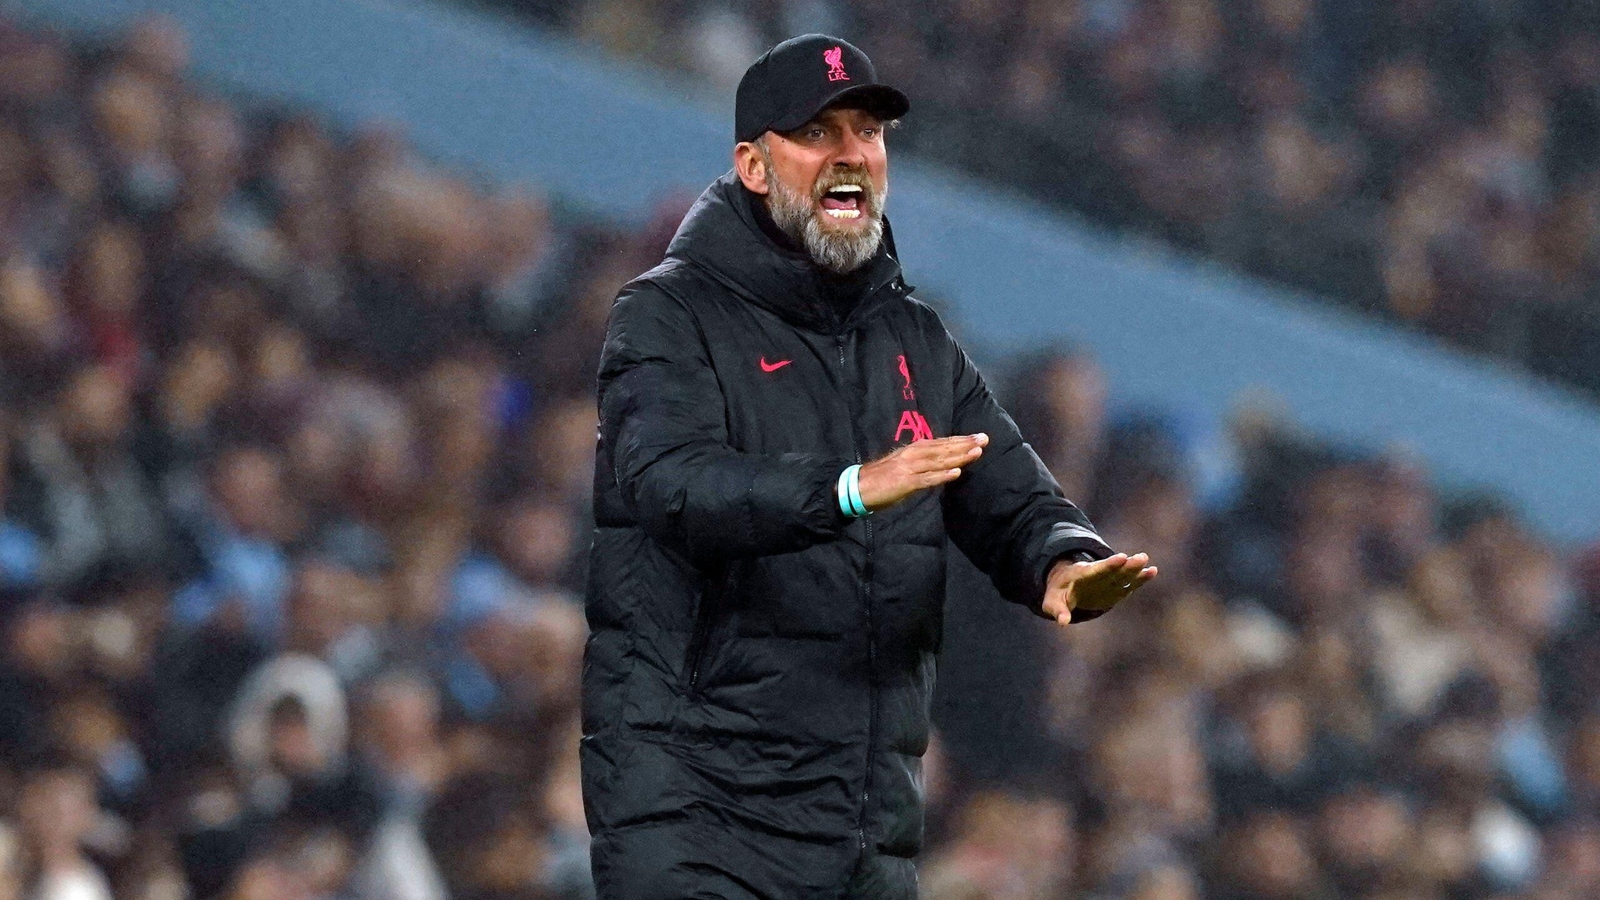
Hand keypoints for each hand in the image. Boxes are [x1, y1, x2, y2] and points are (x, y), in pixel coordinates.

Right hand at [856, 433, 987, 509]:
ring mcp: (910, 468)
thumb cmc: (881, 478)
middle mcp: (913, 454)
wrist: (858, 487)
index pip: (941, 443)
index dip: (960, 440)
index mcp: (913, 450)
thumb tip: (941, 463)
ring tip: (976, 452)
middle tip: (984, 439)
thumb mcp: (903, 465)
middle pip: (943, 448)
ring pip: (939, 460)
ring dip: (959, 456)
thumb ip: (921, 463)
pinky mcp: (905, 482)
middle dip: (965, 444)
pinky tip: (956, 473)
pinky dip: (942, 475)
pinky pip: (927, 478)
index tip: (978, 437)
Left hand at [1041, 552, 1156, 624]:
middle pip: (1113, 569)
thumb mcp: (1051, 601)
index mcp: (1081, 575)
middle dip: (1126, 565)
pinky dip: (1140, 578)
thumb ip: (1057, 610)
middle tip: (1141, 557)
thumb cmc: (1058, 592)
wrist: (1066, 583)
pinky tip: (1153, 571)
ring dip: (1134, 568)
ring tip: (1146, 561)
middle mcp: (1097, 574)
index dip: (1109, 565)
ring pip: (1123, 573)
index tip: (1121, 557)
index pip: (1096, 569)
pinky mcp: (1115, 586)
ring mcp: (1107, 579)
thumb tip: (1063, 622)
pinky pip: (1129, 581)